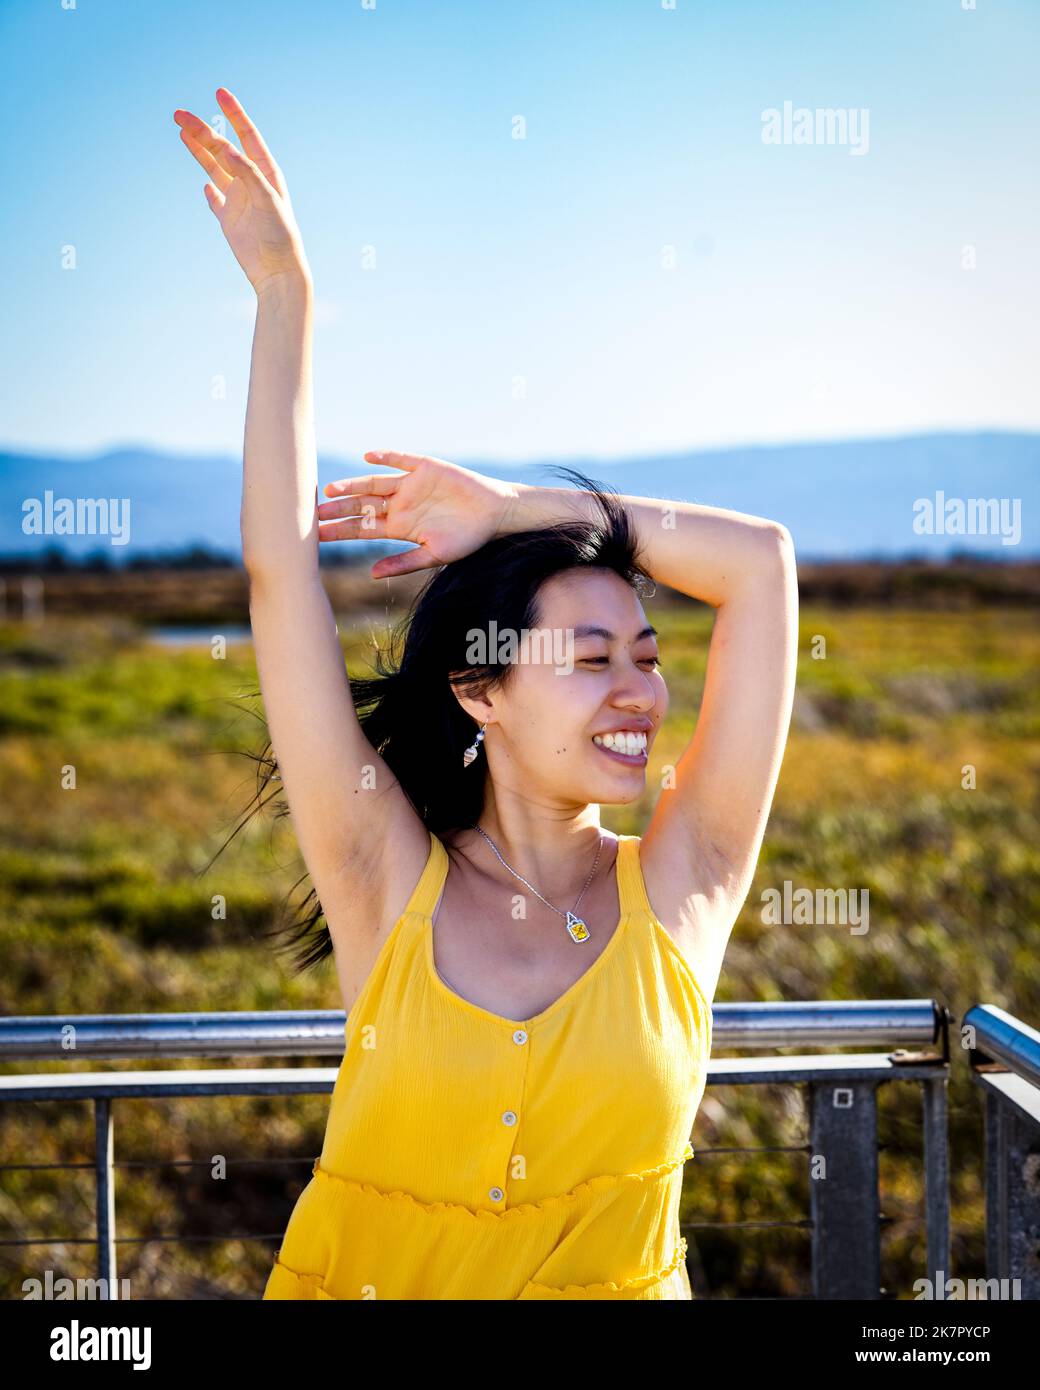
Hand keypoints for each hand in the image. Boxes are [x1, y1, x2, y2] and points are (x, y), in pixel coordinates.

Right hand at [173, 88, 310, 295]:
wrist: (277, 271)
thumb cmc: (280, 235)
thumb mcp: (267, 200)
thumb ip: (248, 174)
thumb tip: (227, 150)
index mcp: (265, 173)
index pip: (247, 136)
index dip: (234, 114)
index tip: (219, 93)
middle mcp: (251, 183)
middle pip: (222, 149)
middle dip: (202, 130)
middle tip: (179, 114)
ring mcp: (238, 201)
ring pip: (214, 168)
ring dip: (198, 151)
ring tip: (181, 131)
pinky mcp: (229, 220)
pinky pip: (216, 201)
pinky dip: (209, 193)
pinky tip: (204, 185)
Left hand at [317, 452, 518, 578]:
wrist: (494, 514)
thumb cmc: (467, 539)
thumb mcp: (433, 556)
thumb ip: (403, 564)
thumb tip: (372, 575)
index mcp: (399, 527)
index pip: (362, 528)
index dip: (339, 531)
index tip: (316, 536)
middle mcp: (400, 504)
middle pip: (362, 505)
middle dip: (339, 509)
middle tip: (314, 512)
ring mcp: (410, 485)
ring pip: (374, 483)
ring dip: (354, 485)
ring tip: (332, 489)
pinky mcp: (425, 467)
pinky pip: (401, 460)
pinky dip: (386, 456)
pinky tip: (368, 457)